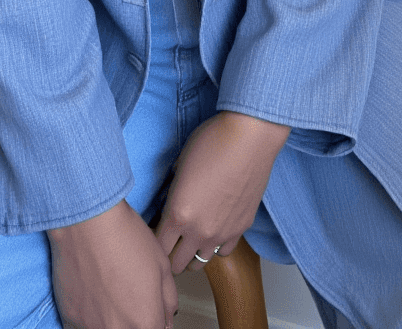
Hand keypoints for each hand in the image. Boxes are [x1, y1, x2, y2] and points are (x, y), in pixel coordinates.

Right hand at [48, 198, 179, 328]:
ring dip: (110, 321)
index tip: (147, 309)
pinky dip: (89, 318)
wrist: (88, 223)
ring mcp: (91, 328)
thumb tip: (166, 321)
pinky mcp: (69, 319)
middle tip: (127, 297)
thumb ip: (168, 301)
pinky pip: (82, 328)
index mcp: (145, 322)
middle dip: (133, 320)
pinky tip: (91, 296)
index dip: (153, 319)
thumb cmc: (125, 237)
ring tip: (108, 295)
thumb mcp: (162, 265)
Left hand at [153, 111, 289, 274]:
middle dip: (169, 254)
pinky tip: (214, 231)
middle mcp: (199, 230)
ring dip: (191, 254)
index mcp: (178, 213)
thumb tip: (169, 197)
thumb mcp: (180, 163)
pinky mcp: (242, 228)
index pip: (157, 246)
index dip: (152, 239)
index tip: (154, 231)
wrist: (249, 138)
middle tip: (169, 240)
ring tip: (189, 240)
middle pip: (176, 263)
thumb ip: (172, 188)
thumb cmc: (211, 142)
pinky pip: (224, 251)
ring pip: (200, 263)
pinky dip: (216, 246)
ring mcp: (222, 233)